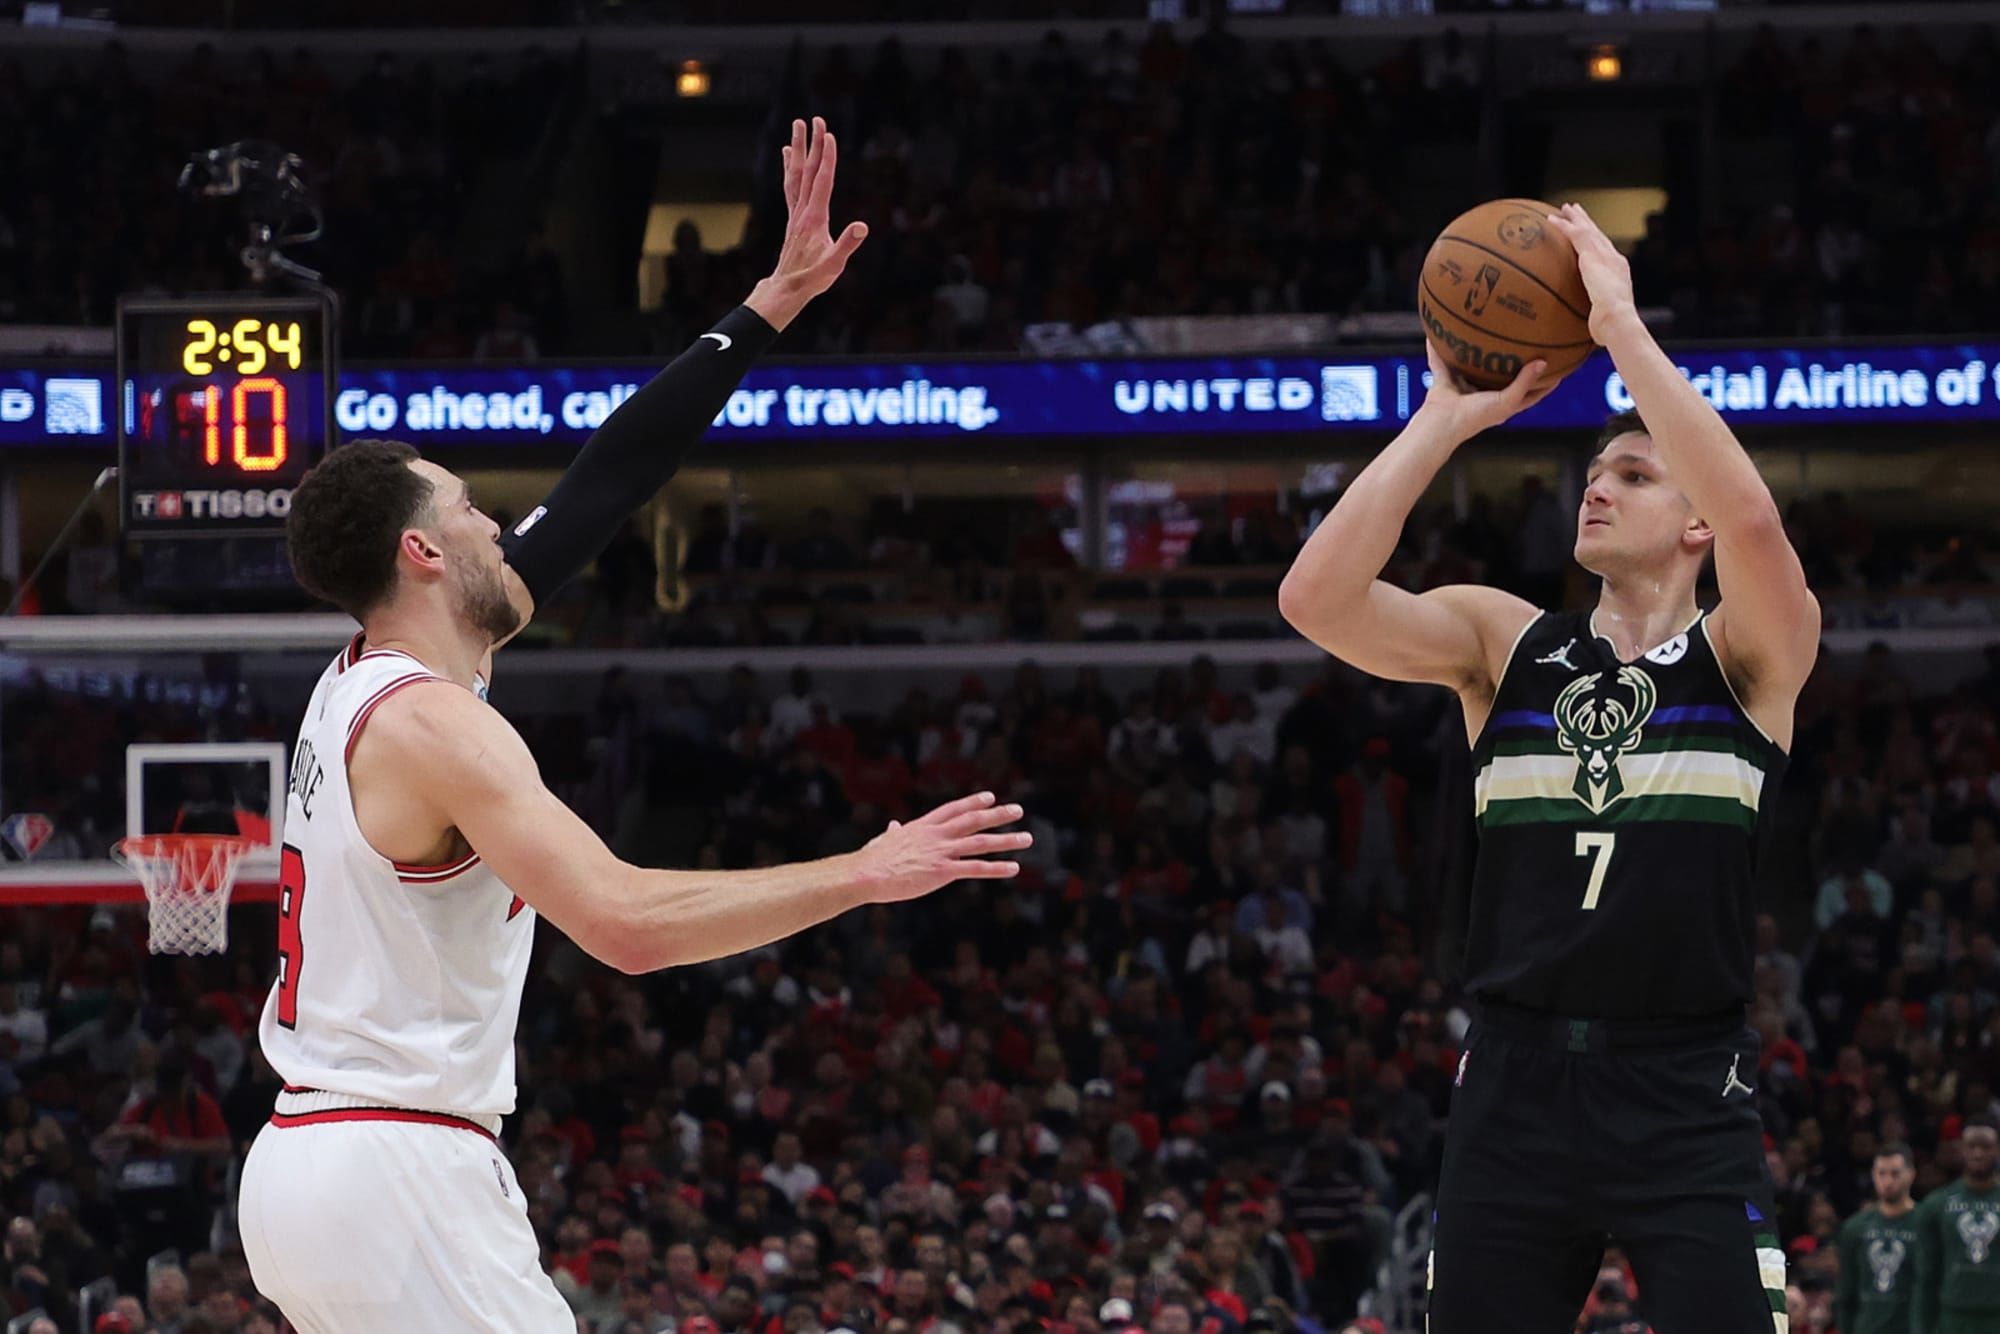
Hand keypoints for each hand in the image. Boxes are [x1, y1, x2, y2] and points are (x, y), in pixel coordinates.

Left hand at [747, 117, 868, 329]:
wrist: (787, 288)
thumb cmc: (813, 278)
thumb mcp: (834, 265)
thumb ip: (848, 245)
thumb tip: (862, 226)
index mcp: (815, 218)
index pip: (823, 181)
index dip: (827, 158)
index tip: (829, 136)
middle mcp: (802, 211)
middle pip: (808, 171)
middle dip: (813, 145)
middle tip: (816, 120)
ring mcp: (796, 213)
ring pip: (796, 174)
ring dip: (799, 149)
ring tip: (798, 127)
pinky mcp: (793, 218)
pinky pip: (791, 186)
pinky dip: (790, 167)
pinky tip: (789, 155)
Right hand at [852, 791, 1031, 902]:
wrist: (867, 873)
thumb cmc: (872, 859)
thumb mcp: (885, 840)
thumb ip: (893, 833)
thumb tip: (892, 826)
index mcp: (924, 826)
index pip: (954, 809)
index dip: (974, 802)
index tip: (990, 797)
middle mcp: (937, 834)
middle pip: (973, 820)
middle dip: (998, 814)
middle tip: (1018, 810)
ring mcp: (942, 851)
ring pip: (981, 842)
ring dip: (1006, 840)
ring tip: (1026, 838)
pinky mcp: (943, 871)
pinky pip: (975, 868)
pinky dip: (996, 867)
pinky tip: (1013, 867)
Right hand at [1416, 343, 1549, 440]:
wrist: (1443, 423)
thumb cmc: (1477, 417)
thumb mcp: (1507, 400)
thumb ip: (1524, 382)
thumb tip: (1543, 362)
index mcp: (1503, 404)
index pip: (1531, 393)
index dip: (1546, 382)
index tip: (1560, 366)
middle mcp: (1484, 396)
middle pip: (1503, 377)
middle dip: (1513, 363)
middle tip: (1526, 341)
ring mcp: (1464, 388)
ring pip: (1473, 367)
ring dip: (1476, 353)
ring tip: (1485, 332)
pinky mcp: (1445, 382)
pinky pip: (1441, 362)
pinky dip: (1437, 350)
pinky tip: (1439, 331)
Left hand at [1545, 202, 1634, 342]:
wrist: (1617, 319)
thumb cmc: (1612, 328)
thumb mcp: (1603, 320)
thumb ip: (1596, 320)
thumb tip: (1593, 335)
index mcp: (1618, 272)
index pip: (1606, 252)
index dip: (1597, 241)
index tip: (1589, 233)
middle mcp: (1614, 259)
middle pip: (1598, 235)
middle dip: (1588, 222)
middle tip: (1577, 211)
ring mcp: (1604, 255)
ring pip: (1587, 229)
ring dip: (1575, 218)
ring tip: (1566, 208)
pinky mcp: (1592, 255)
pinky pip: (1574, 235)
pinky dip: (1563, 226)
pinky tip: (1551, 220)